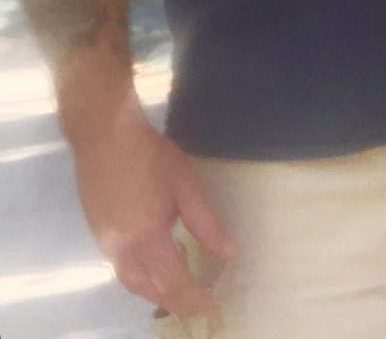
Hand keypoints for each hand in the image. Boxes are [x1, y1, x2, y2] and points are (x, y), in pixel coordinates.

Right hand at [70, 101, 235, 317]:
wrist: (105, 138)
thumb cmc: (152, 158)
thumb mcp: (187, 188)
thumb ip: (207, 225)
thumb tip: (229, 254)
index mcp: (145, 239)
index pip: (173, 282)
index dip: (193, 298)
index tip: (212, 306)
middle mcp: (120, 249)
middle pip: (148, 289)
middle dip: (174, 302)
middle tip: (198, 306)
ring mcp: (104, 242)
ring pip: (131, 281)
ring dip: (155, 294)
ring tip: (179, 295)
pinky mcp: (98, 232)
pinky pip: (121, 267)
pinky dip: (141, 278)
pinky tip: (155, 269)